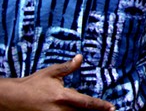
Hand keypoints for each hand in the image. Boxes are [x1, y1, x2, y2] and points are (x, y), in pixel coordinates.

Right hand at [0, 54, 114, 110]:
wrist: (14, 97)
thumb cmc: (34, 83)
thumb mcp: (51, 72)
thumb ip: (67, 67)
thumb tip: (80, 57)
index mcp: (63, 96)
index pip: (86, 102)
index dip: (100, 105)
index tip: (112, 107)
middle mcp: (60, 109)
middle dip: (91, 110)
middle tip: (105, 108)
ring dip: (79, 109)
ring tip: (80, 103)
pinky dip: (70, 110)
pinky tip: (70, 105)